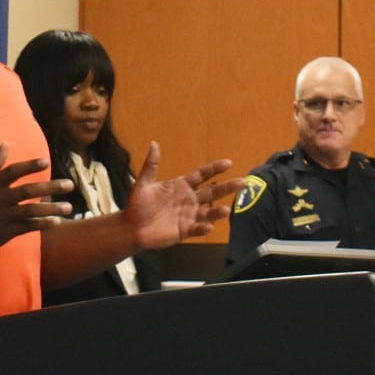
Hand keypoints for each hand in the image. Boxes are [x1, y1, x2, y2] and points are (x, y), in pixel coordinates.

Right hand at [0, 143, 74, 252]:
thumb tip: (6, 143)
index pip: (13, 172)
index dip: (29, 166)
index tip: (46, 161)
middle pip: (27, 191)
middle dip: (50, 187)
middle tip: (69, 185)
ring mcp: (3, 216)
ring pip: (31, 211)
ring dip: (51, 209)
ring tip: (69, 207)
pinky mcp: (6, 231)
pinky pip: (27, 227)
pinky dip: (42, 224)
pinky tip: (56, 222)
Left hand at [124, 141, 245, 248]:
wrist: (131, 227)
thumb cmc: (137, 205)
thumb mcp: (143, 183)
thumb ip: (151, 165)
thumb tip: (154, 143)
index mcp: (181, 186)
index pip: (201, 175)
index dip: (214, 169)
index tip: (228, 163)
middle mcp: (189, 200)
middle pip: (211, 192)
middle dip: (227, 188)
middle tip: (243, 182)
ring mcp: (188, 215)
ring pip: (208, 212)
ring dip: (217, 211)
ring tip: (226, 209)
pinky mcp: (184, 231)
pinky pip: (196, 229)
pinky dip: (203, 228)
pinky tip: (209, 226)